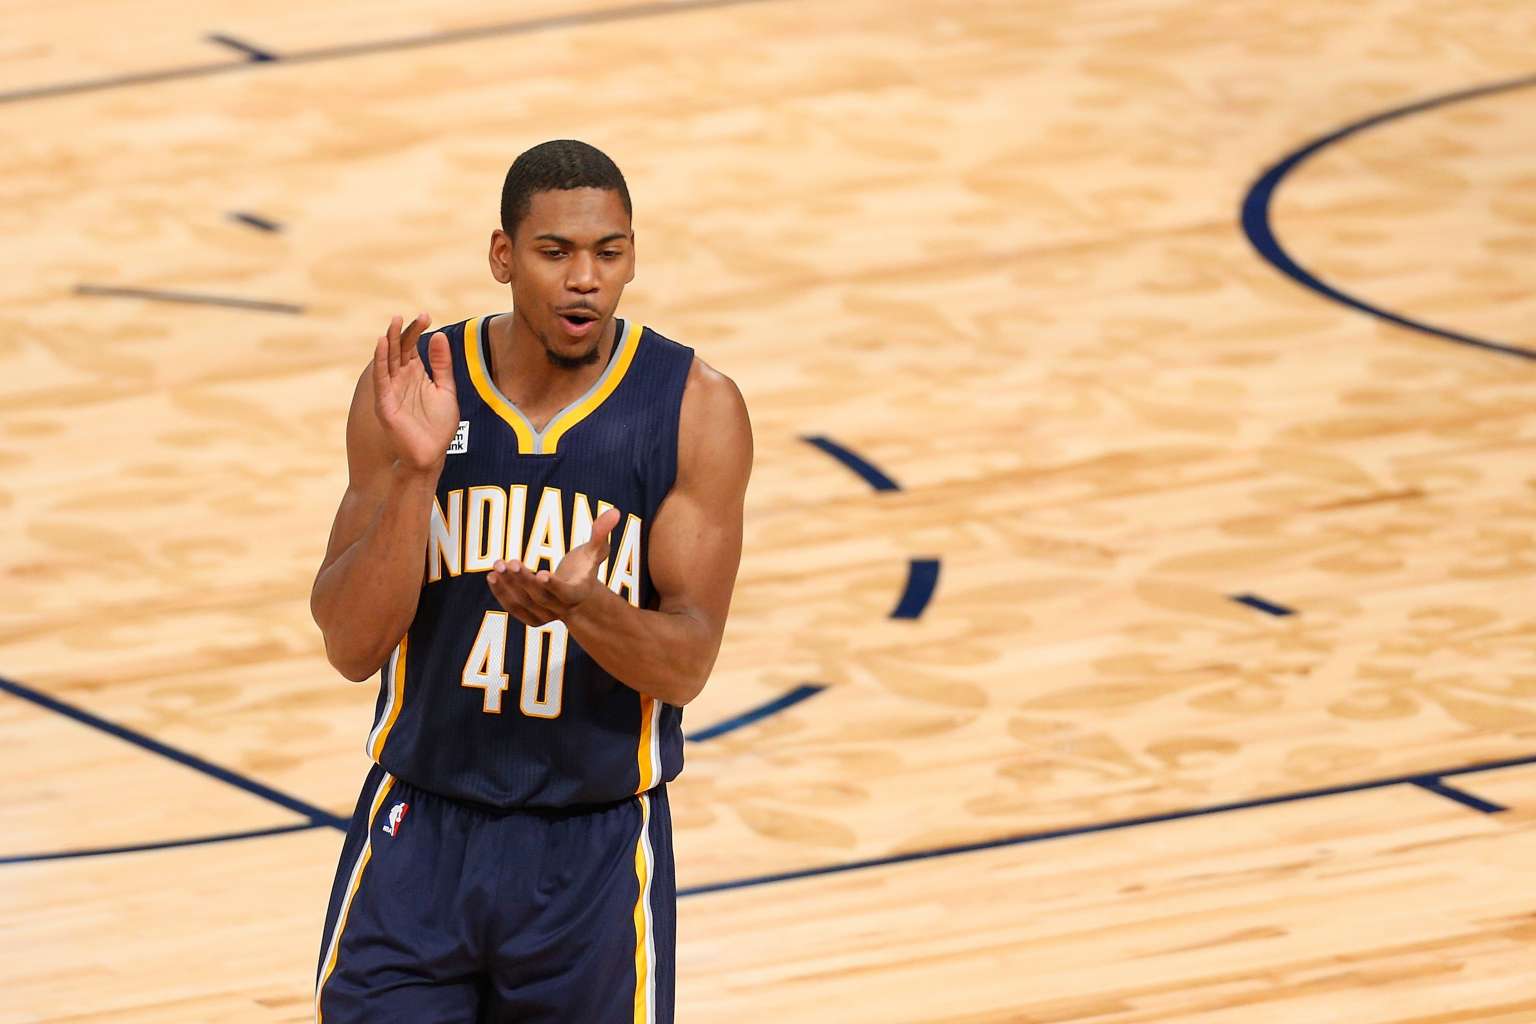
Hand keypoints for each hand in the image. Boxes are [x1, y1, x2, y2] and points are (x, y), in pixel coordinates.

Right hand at [372, 313, 458, 472]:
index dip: (417, 330)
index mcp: (415, 374)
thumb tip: (438, 335)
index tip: (426, 316)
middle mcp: (401, 379)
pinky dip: (380, 361)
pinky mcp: (385, 403)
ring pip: (387, 360)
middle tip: (411, 315)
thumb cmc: (438, 426)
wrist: (432, 455)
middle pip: (398, 349)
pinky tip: (382, 344)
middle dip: (404, 332)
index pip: (412, 346)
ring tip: (394, 322)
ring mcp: (391, 390)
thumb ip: (442, 364)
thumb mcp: (446, 389)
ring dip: (389, 341)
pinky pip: (381, 378)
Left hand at [488, 508, 622, 625]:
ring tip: (498, 565)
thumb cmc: (585, 567)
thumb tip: (616, 511)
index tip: (541, 573)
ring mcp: (546, 615)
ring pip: (524, 603)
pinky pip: (514, 608)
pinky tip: (492, 576)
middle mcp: (562, 608)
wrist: (576, 595)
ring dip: (509, 585)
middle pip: (540, 596)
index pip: (565, 592)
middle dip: (524, 579)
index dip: (554, 585)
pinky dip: (502, 593)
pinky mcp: (531, 617)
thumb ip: (601, 533)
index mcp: (578, 593)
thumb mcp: (595, 550)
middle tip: (510, 562)